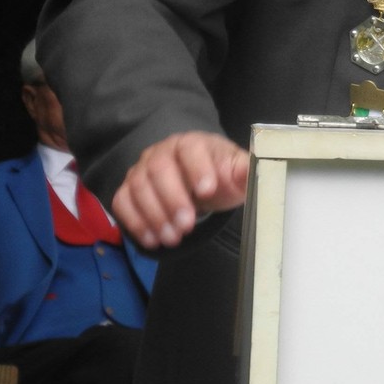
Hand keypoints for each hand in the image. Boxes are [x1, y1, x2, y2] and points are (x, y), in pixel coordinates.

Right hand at [113, 131, 249, 247]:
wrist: (201, 183)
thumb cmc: (220, 176)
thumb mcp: (236, 174)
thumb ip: (246, 171)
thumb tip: (261, 166)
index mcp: (192, 143)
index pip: (191, 149)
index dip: (197, 169)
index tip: (208, 191)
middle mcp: (162, 152)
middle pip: (160, 170)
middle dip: (173, 199)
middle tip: (186, 225)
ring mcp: (141, 170)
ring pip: (139, 187)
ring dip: (154, 215)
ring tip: (173, 238)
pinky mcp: (128, 189)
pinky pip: (122, 202)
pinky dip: (134, 222)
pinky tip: (152, 240)